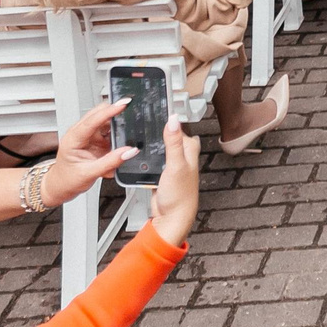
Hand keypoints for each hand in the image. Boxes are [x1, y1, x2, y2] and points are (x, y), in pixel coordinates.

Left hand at [41, 99, 136, 206]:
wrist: (61, 186)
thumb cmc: (68, 179)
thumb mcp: (89, 173)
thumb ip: (111, 162)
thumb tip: (129, 152)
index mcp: (73, 139)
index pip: (92, 120)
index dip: (108, 111)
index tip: (123, 105)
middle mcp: (79, 133)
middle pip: (99, 113)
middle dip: (114, 111)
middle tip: (130, 110)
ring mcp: (88, 135)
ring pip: (106, 121)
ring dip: (117, 125)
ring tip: (126, 133)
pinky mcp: (95, 139)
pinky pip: (109, 130)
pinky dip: (116, 134)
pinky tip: (119, 142)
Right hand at [147, 121, 200, 244]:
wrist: (171, 219)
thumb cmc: (180, 196)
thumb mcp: (176, 166)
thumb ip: (174, 143)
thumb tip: (173, 119)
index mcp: (189, 149)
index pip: (179, 126)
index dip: (169, 117)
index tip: (157, 106)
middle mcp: (182, 156)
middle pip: (167, 136)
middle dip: (157, 130)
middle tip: (142, 121)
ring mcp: (171, 165)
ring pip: (158, 148)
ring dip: (150, 146)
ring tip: (136, 137)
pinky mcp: (161, 174)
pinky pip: (152, 161)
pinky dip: (145, 159)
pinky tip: (136, 157)